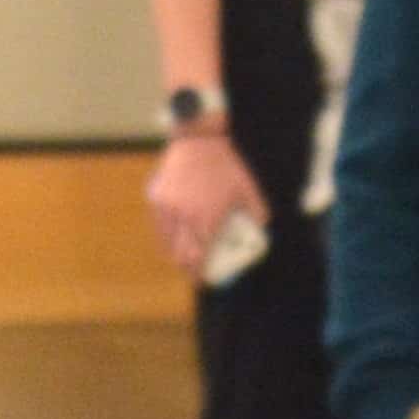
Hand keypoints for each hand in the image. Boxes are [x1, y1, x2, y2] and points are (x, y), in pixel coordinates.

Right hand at [145, 127, 266, 276]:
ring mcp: (167, 207)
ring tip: (180, 255)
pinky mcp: (156, 196)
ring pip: (165, 240)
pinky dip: (165, 233)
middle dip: (185, 266)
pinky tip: (171, 234)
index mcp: (206, 218)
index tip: (201, 280)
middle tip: (191, 270)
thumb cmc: (225, 163)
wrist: (198, 138)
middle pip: (179, 254)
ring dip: (173, 251)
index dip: (198, 272)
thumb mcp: (247, 187)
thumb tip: (262, 226)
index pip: (198, 256)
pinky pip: (159, 222)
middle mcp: (184, 217)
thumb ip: (257, 210)